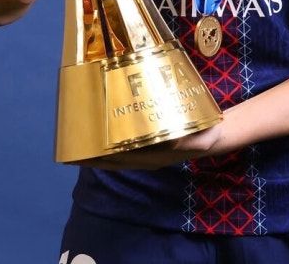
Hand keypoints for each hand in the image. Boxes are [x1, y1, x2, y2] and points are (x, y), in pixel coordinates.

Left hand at [84, 121, 225, 170]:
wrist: (215, 136)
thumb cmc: (206, 136)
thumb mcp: (201, 138)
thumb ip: (189, 140)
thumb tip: (172, 138)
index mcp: (155, 157)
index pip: (122, 159)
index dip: (102, 157)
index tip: (84, 151)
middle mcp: (146, 157)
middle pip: (114, 158)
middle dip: (94, 153)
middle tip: (74, 142)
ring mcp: (146, 151)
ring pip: (117, 152)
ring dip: (100, 148)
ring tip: (81, 137)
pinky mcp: (149, 142)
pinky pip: (125, 144)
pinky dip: (112, 139)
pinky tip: (103, 129)